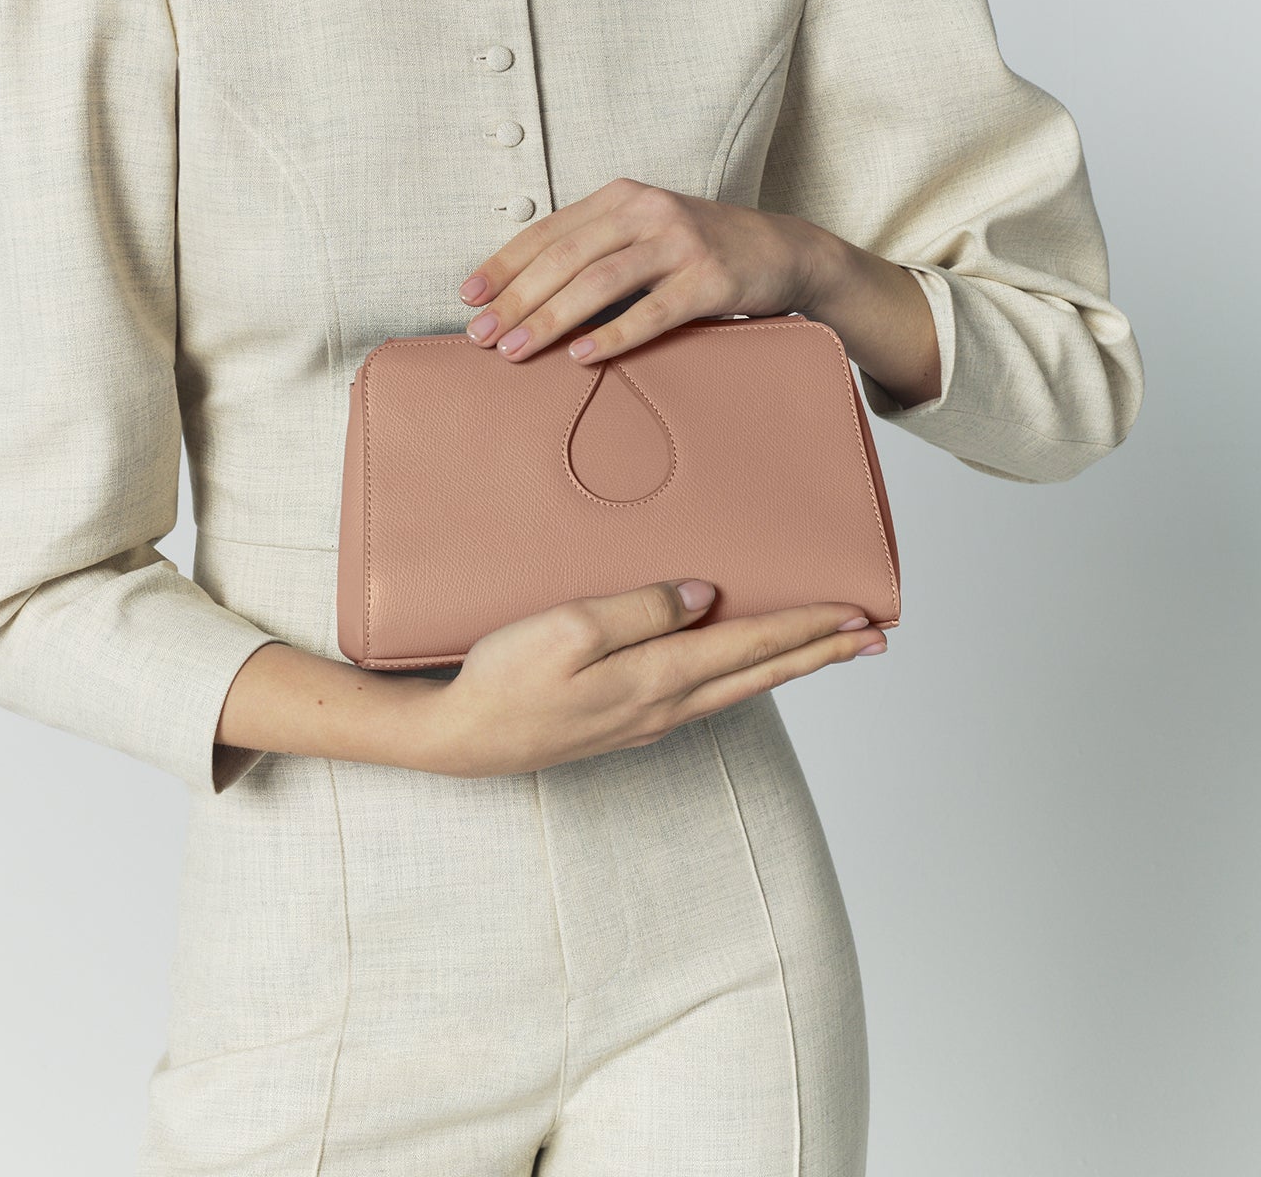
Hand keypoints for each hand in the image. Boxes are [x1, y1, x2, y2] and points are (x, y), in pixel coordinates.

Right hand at [405, 579, 886, 778]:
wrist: (461, 737)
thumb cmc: (505, 677)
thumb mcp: (568, 628)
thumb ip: (639, 609)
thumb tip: (704, 597)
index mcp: (657, 677)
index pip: (751, 646)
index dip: (807, 628)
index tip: (856, 614)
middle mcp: (665, 706)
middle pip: (759, 675)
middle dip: (820, 654)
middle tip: (874, 640)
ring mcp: (646, 721)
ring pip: (738, 689)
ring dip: (788, 668)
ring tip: (826, 651)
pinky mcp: (626, 724)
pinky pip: (706, 697)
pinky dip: (744, 679)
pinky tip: (743, 671)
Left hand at [457, 178, 826, 365]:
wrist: (784, 251)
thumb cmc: (699, 249)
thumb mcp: (644, 232)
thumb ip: (594, 248)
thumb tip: (524, 294)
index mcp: (620, 197)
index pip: (547, 231)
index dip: (503, 264)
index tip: (468, 297)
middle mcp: (646, 211)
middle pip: (565, 258)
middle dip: (516, 299)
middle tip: (482, 335)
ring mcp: (680, 243)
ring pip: (600, 282)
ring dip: (551, 319)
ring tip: (516, 351)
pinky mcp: (709, 278)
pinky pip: (652, 311)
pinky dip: (612, 335)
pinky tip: (581, 356)